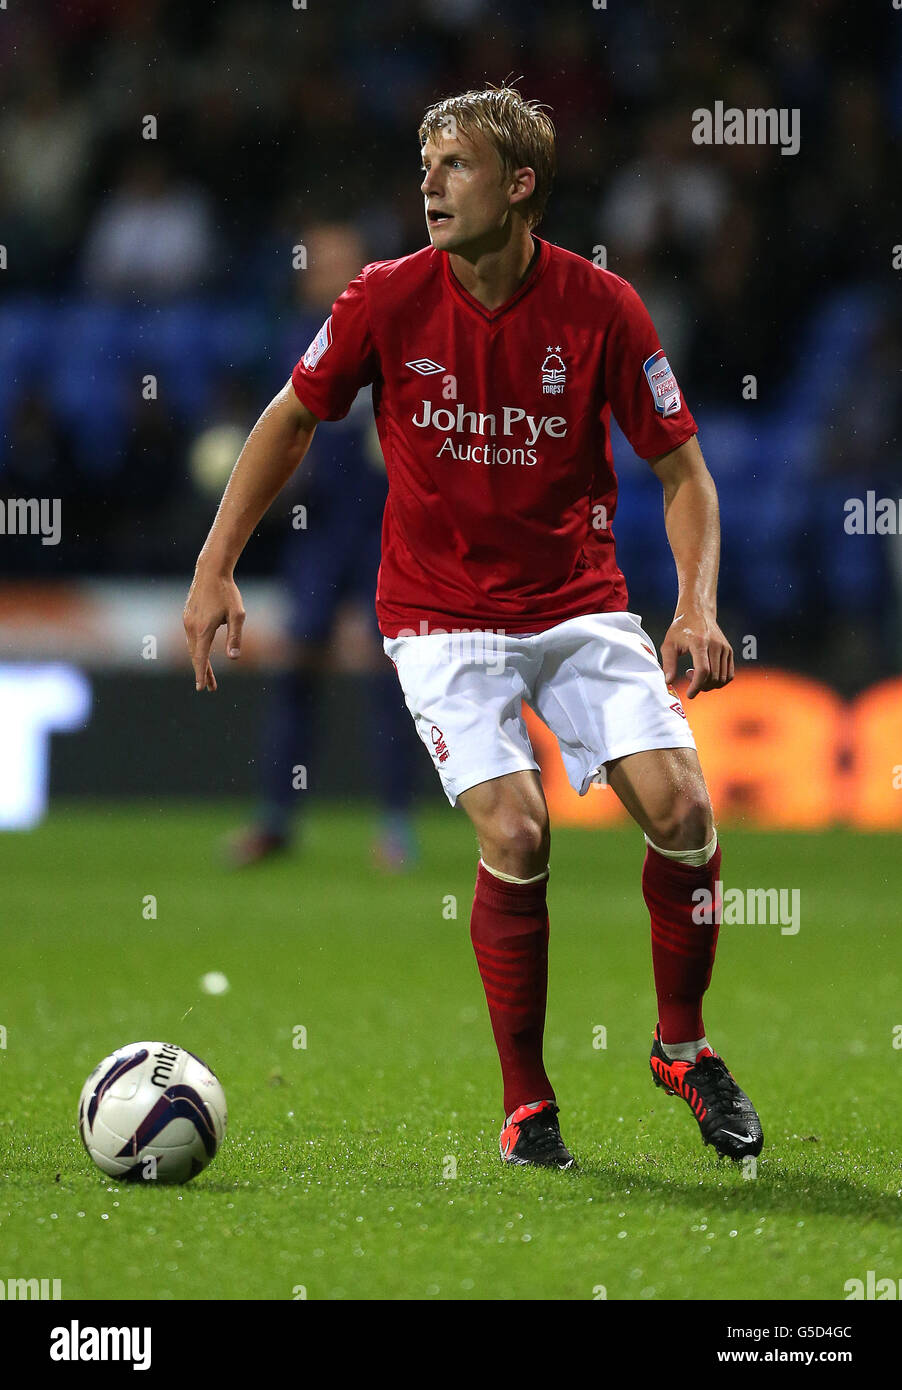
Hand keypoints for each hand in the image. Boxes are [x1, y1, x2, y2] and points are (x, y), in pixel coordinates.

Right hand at [183, 567, 245, 691]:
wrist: (211, 571)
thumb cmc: (227, 592)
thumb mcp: (237, 615)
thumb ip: (235, 637)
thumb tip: (233, 658)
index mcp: (203, 629)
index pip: (201, 658)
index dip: (201, 674)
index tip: (201, 688)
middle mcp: (191, 627)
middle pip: (195, 655)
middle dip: (202, 672)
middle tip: (210, 688)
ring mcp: (187, 621)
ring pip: (192, 647)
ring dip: (199, 661)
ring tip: (208, 675)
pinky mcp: (187, 616)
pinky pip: (190, 638)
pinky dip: (196, 649)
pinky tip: (202, 653)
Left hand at [660, 608, 733, 698]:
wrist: (697, 612)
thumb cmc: (680, 628)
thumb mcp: (669, 644)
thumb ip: (668, 664)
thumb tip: (668, 682)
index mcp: (700, 643)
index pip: (703, 671)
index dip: (696, 686)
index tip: (689, 694)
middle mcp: (716, 645)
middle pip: (713, 677)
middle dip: (701, 685)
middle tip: (688, 675)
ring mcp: (725, 648)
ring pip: (722, 678)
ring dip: (709, 684)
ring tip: (696, 673)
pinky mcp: (729, 651)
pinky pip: (729, 674)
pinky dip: (719, 681)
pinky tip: (706, 674)